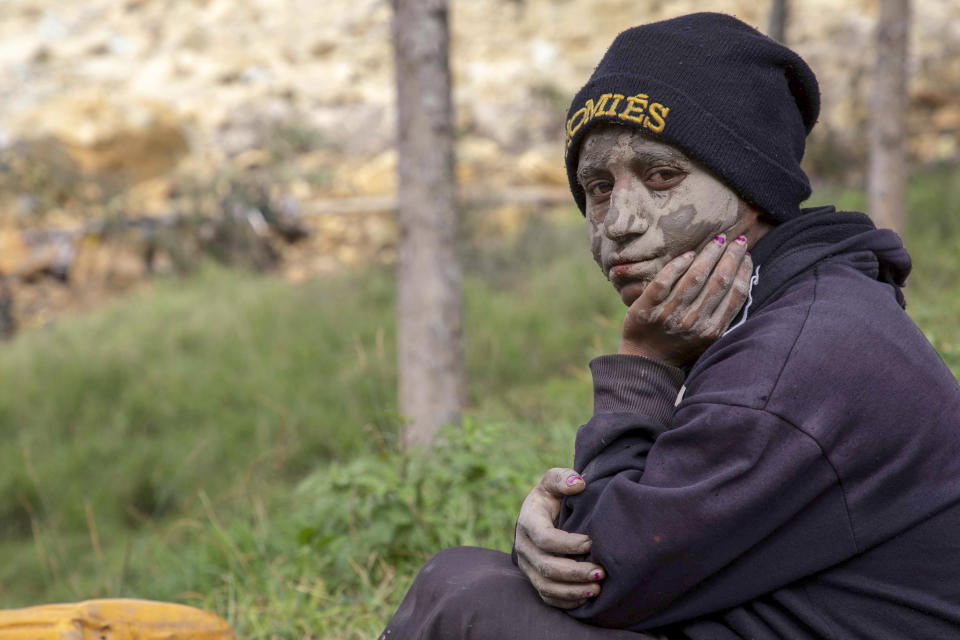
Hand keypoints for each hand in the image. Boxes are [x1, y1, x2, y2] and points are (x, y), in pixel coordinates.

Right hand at [514, 468, 605, 608]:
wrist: (544, 513)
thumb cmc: (553, 495)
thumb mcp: (555, 480)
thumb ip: (563, 478)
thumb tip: (578, 484)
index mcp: (528, 521)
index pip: (545, 538)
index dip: (568, 544)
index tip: (591, 542)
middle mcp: (524, 546)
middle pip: (546, 566)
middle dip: (575, 572)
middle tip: (601, 572)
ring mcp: (527, 565)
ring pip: (546, 586)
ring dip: (573, 591)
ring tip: (597, 589)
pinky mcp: (534, 579)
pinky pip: (547, 597)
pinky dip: (566, 601)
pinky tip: (586, 598)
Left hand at [619, 234, 752, 366]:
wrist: (645, 360)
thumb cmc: (680, 345)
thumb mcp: (707, 337)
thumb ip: (722, 315)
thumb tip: (740, 282)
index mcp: (712, 330)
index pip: (735, 295)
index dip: (743, 272)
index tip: (746, 256)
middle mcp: (693, 322)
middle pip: (719, 281)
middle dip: (731, 257)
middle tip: (737, 240)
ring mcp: (669, 314)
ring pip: (694, 277)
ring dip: (709, 254)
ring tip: (717, 240)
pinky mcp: (647, 308)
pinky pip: (664, 280)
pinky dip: (677, 265)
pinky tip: (688, 254)